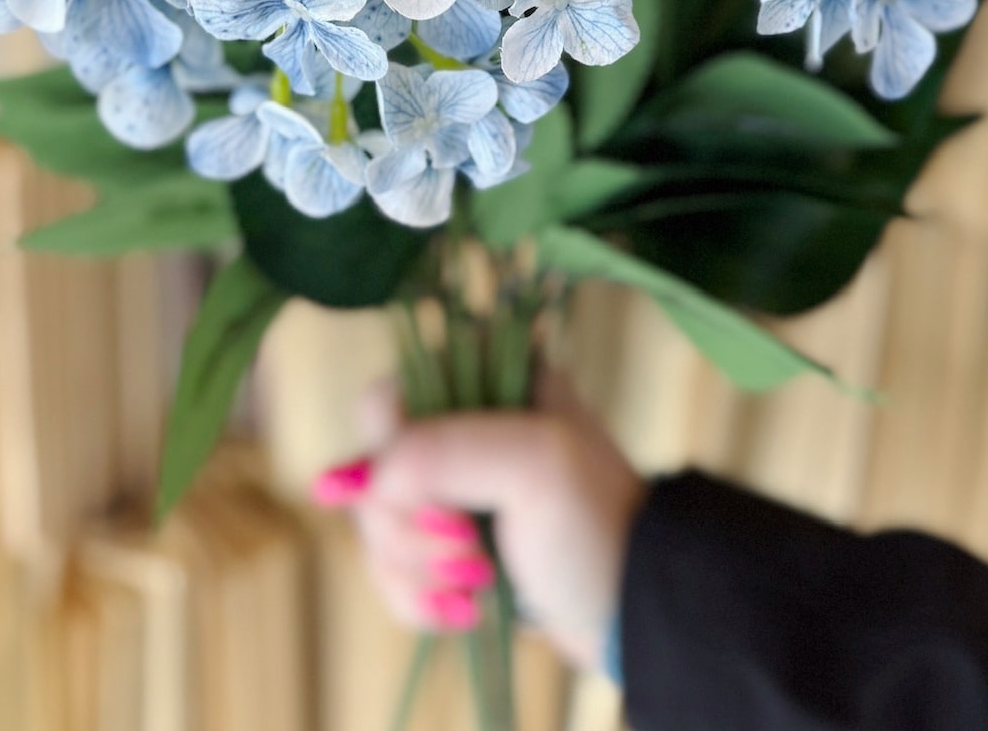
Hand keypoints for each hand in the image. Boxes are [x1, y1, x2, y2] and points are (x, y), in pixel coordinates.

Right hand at [312, 375, 646, 672]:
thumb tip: (358, 480)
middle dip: (409, 529)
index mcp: (481, 378)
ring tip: (478, 587)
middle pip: (372, 472)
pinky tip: (465, 612)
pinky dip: (416, 599)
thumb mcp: (533, 466)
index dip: (394, 463)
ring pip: (375, 526)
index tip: (450, 511)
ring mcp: (450, 487)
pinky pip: (391, 569)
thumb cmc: (598, 528)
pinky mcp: (446, 545)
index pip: (384, 404)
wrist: (635, 616)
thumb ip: (441, 451)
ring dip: (415, 570)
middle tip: (469, 552)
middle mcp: (458, 425)